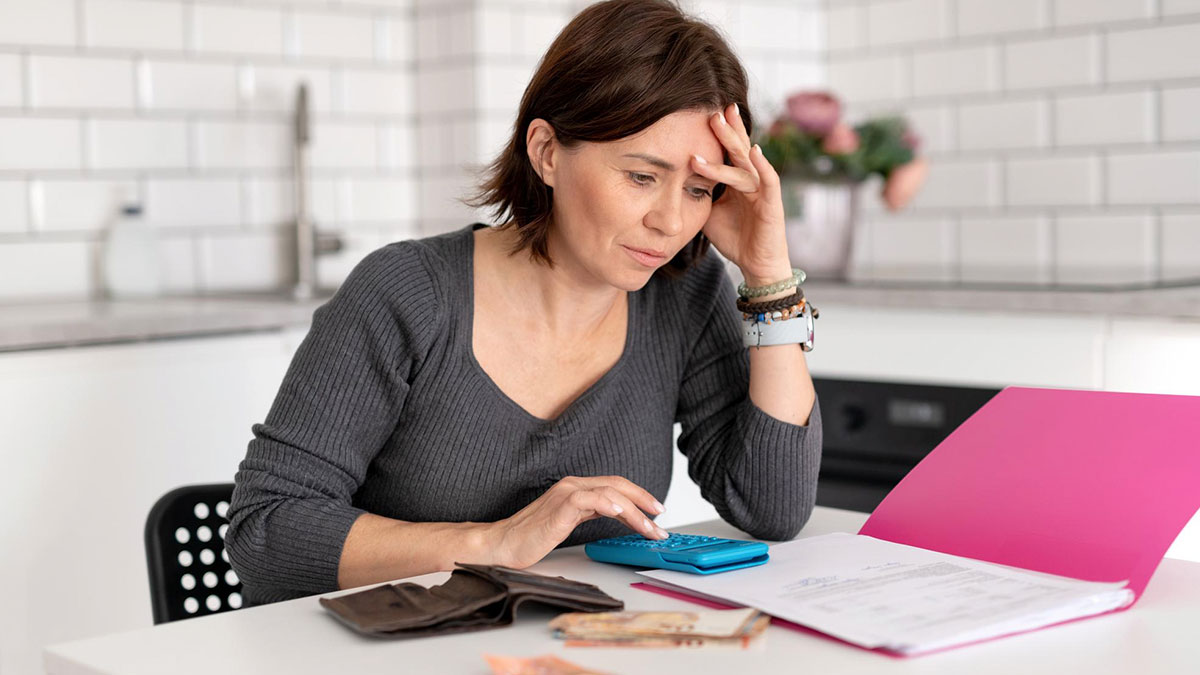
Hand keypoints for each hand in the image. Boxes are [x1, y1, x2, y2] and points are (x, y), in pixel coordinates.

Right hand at [485, 476, 666, 568]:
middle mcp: (573, 486)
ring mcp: (566, 494)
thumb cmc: (532, 537)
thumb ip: (591, 514)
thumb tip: (619, 516)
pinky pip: (590, 499)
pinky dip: (609, 504)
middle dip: (644, 500)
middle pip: (618, 484)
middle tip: (661, 517)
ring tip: (650, 526)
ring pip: (611, 492)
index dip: (639, 496)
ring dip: (636, 510)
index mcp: (576, 489)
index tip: (656, 511)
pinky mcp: (560, 507)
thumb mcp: (569, 523)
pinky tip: (623, 513)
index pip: (616, 485)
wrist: (503, 544)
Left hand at [692, 103, 792, 286]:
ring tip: (718, 125)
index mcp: (738, 180)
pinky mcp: (772, 204)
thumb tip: (671, 181)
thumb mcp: (708, 212)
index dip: (720, 133)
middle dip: (726, 128)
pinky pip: (769, 181)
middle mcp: (752, 180)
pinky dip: (763, 165)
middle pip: (739, 149)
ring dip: (732, 143)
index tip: (703, 112)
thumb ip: (697, 194)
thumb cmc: (734, 238)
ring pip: (746, 162)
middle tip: (712, 108)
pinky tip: (755, 150)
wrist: (756, 265)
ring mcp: (763, 190)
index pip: (728, 151)